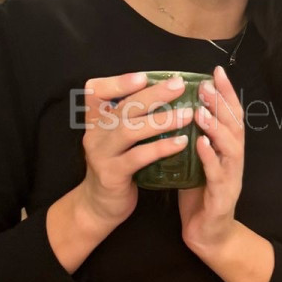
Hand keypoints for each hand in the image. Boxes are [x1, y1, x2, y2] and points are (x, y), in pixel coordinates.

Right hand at [75, 71, 194, 229]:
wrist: (100, 205)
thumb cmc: (117, 164)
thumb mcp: (117, 137)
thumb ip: (131, 116)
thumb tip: (166, 90)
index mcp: (94, 119)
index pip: (96, 91)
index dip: (118, 82)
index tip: (144, 76)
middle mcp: (94, 133)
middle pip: (122, 107)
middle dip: (152, 95)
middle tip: (178, 85)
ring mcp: (101, 154)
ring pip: (130, 130)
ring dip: (161, 120)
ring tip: (188, 114)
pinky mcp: (112, 174)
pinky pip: (138, 157)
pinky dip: (160, 148)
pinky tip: (181, 142)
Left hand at [178, 65, 244, 255]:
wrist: (208, 236)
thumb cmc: (199, 196)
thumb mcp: (195, 161)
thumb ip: (192, 137)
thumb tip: (176, 108)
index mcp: (227, 149)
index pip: (230, 115)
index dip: (225, 93)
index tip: (214, 72)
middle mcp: (234, 160)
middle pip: (234, 125)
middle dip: (221, 103)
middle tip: (206, 85)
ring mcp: (231, 178)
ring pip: (230, 147)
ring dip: (216, 127)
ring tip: (202, 110)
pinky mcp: (222, 197)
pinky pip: (217, 174)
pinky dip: (210, 157)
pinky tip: (200, 143)